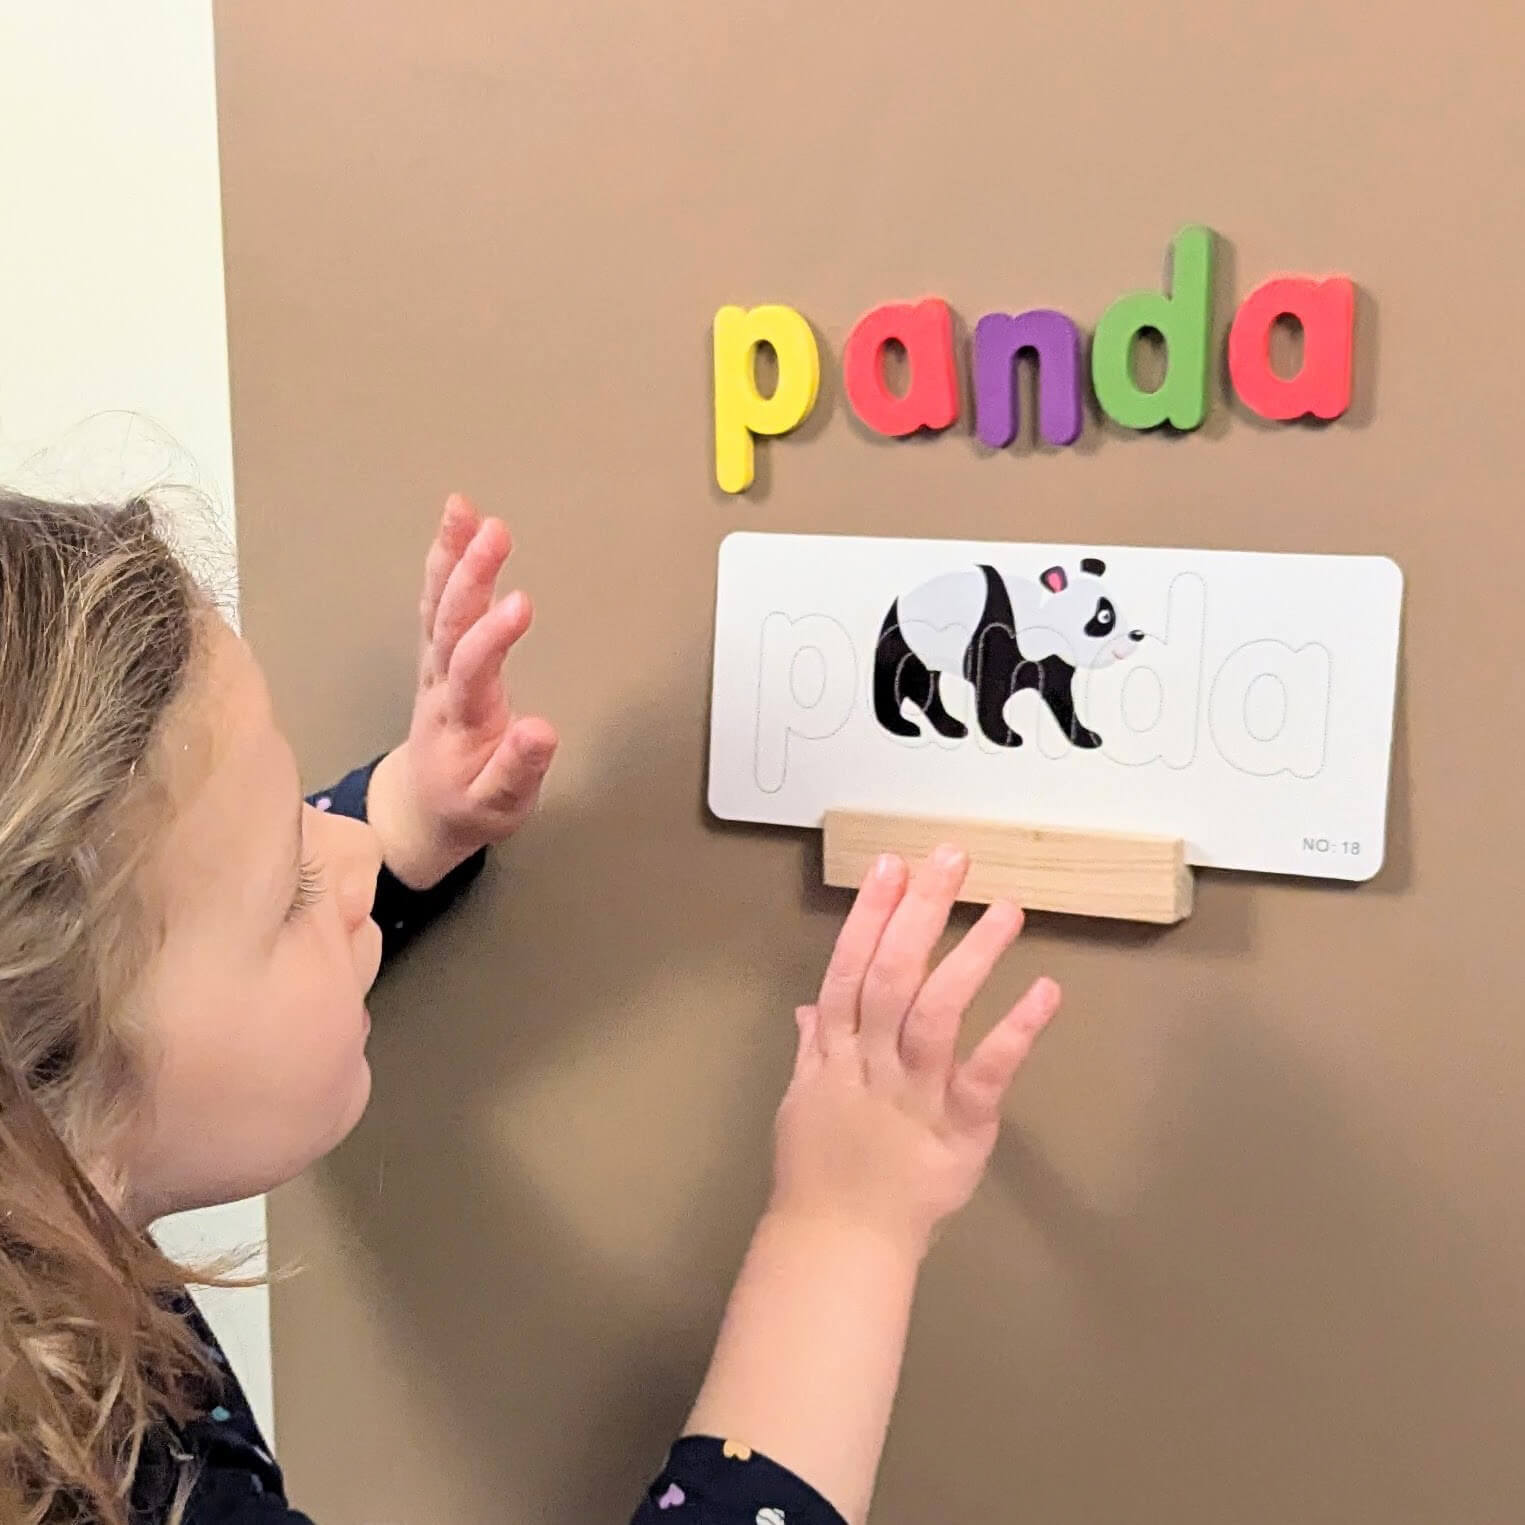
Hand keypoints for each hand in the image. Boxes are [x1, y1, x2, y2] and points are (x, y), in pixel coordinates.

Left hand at [367, 494, 557, 888]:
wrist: (422, 810)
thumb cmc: (469, 805)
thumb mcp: (498, 807)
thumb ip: (516, 771)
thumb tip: (542, 730)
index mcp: (462, 721)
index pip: (473, 672)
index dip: (492, 637)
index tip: (521, 603)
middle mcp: (441, 685)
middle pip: (449, 626)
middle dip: (469, 578)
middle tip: (494, 533)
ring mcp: (435, 667)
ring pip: (437, 607)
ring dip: (451, 557)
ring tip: (465, 510)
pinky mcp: (437, 655)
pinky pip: (436, 602)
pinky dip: (445, 561)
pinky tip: (458, 524)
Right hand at [769, 846, 1059, 1258]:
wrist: (838, 1245)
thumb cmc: (820, 1171)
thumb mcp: (803, 1101)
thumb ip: (813, 1047)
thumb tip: (812, 1004)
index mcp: (832, 1052)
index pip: (848, 969)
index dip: (868, 916)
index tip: (889, 865)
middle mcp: (871, 1062)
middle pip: (892, 976)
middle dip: (918, 913)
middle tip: (948, 858)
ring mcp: (915, 1094)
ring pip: (937, 1013)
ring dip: (971, 957)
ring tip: (1006, 908)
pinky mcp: (959, 1129)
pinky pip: (987, 1075)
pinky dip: (1015, 1032)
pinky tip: (1044, 990)